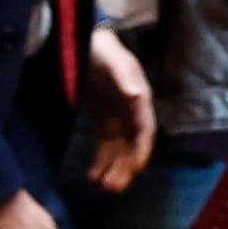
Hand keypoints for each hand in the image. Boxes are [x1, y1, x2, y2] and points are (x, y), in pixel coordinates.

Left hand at [75, 27, 154, 194]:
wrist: (82, 41)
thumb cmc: (99, 48)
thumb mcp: (110, 58)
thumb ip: (122, 76)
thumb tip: (134, 95)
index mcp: (139, 96)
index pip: (145, 129)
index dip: (141, 149)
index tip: (136, 168)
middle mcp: (132, 110)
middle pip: (132, 144)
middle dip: (125, 166)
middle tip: (114, 188)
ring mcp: (118, 116)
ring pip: (119, 149)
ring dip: (113, 168)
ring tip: (103, 186)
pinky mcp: (104, 119)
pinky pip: (105, 146)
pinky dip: (101, 162)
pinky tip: (93, 176)